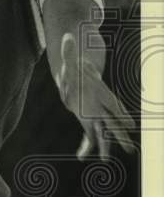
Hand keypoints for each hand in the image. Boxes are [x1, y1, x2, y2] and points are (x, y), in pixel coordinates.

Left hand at [57, 32, 136, 158]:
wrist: (78, 76)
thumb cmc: (76, 67)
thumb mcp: (71, 58)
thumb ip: (69, 50)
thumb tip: (67, 36)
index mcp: (99, 93)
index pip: (111, 104)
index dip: (119, 114)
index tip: (130, 125)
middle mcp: (100, 106)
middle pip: (112, 122)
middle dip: (118, 135)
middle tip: (130, 149)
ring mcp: (94, 115)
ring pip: (102, 133)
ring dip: (104, 146)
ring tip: (106, 161)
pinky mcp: (86, 120)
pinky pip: (88, 136)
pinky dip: (85, 146)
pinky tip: (82, 157)